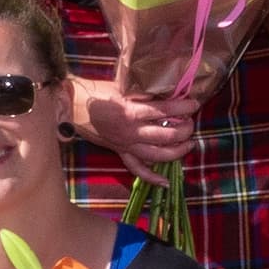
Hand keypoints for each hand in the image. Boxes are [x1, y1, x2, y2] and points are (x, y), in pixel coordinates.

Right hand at [75, 79, 200, 176]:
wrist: (73, 106)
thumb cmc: (97, 92)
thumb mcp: (123, 87)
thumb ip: (145, 93)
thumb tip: (169, 93)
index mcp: (131, 112)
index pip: (164, 111)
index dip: (183, 108)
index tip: (194, 104)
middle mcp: (131, 132)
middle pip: (166, 135)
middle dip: (184, 130)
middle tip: (191, 124)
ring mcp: (125, 145)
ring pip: (156, 155)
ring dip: (176, 152)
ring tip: (188, 145)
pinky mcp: (120, 152)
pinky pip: (137, 169)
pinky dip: (151, 177)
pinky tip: (165, 182)